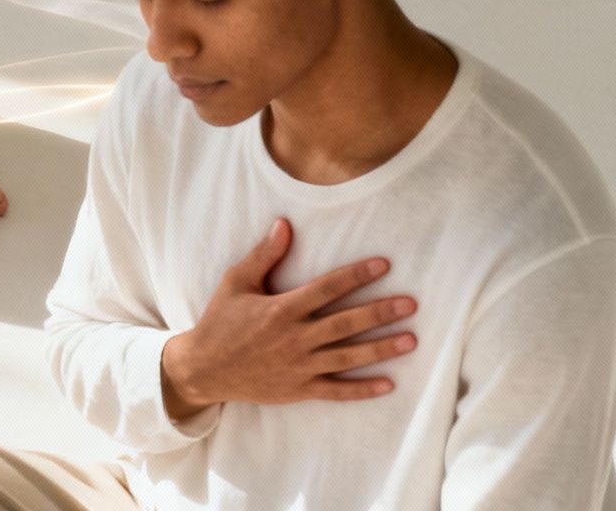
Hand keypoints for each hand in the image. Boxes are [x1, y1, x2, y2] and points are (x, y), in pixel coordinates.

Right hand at [161, 218, 418, 420]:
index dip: (356, 276)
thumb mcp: (236, 283)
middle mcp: (295, 338)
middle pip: (346, 323)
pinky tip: (388, 384)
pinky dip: (362, 389)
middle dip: (380, 312)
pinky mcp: (300, 389)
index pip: (327, 288)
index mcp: (282, 309)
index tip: (383, 265)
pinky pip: (337, 390)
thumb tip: (284, 224)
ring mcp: (300, 366)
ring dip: (381, 348)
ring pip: (348, 357)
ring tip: (411, 339)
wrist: (205, 368)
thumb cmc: (221, 321)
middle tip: (410, 304)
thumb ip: (264, 255)